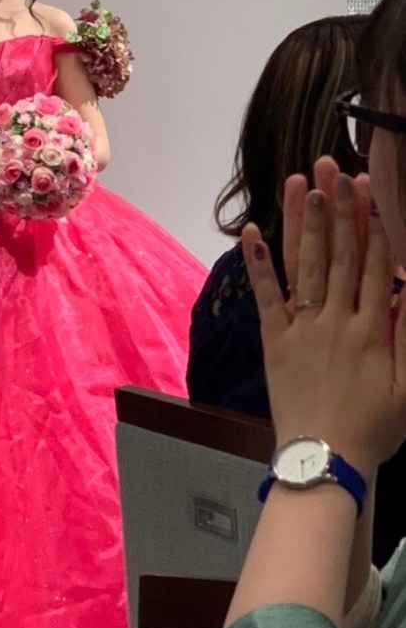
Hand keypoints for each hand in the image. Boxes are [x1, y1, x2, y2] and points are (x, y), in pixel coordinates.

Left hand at [242, 158, 405, 479]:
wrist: (325, 458)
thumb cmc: (375, 427)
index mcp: (374, 330)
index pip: (376, 265)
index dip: (373, 223)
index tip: (369, 187)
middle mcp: (336, 321)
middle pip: (339, 255)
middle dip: (337, 209)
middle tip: (333, 169)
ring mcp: (301, 328)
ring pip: (304, 266)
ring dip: (302, 222)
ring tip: (301, 183)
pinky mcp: (273, 340)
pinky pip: (265, 296)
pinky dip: (258, 263)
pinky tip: (252, 231)